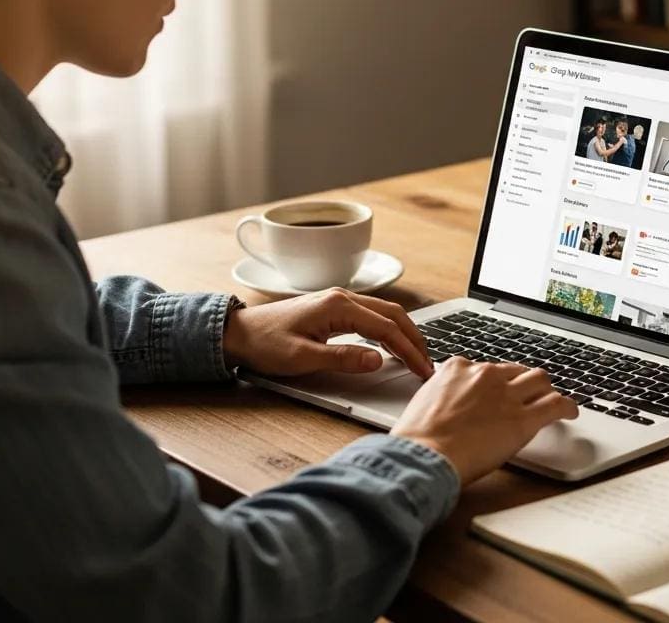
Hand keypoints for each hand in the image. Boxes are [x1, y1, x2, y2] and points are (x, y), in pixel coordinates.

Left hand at [223, 288, 432, 379]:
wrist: (239, 333)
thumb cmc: (266, 345)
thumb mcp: (303, 358)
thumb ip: (343, 358)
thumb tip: (379, 360)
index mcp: (338, 307)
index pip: (386, 329)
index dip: (409, 351)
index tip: (423, 371)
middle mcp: (343, 297)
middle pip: (392, 315)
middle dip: (414, 339)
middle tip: (428, 365)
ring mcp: (339, 300)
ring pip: (384, 313)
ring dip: (404, 333)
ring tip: (417, 356)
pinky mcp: (335, 308)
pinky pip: (372, 315)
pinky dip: (389, 329)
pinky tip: (393, 344)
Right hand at [391, 357, 578, 486]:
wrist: (424, 453)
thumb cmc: (418, 438)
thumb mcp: (425, 402)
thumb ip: (443, 395)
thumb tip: (450, 404)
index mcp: (459, 367)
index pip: (486, 368)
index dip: (495, 382)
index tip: (498, 391)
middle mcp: (485, 374)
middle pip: (516, 370)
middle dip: (523, 381)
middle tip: (527, 394)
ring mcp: (506, 394)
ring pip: (539, 379)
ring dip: (545, 389)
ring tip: (550, 400)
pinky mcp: (523, 418)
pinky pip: (556, 404)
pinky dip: (567, 407)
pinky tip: (571, 412)